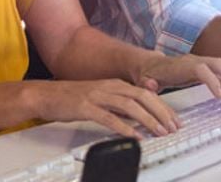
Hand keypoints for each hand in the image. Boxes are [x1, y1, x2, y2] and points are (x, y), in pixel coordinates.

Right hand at [25, 79, 179, 138]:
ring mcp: (97, 95)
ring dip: (148, 120)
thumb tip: (139, 117)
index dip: (163, 106)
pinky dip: (124, 127)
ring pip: (129, 106)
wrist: (45, 95)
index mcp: (115, 84)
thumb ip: (120, 105)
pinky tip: (134, 136)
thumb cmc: (72, 98)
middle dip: (161, 112)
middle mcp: (109, 87)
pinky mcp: (85, 107)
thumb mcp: (101, 98)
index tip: (174, 120)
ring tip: (159, 132)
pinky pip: (109, 117)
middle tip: (173, 127)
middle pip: (143, 96)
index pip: (146, 93)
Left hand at [136, 53, 220, 106]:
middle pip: (219, 64)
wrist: (152, 66)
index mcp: (182, 65)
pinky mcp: (205, 69)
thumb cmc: (151, 74)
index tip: (220, 97)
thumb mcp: (145, 80)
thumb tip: (151, 85)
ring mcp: (201, 64)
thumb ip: (148, 83)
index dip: (212, 81)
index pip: (201, 69)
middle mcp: (194, 61)